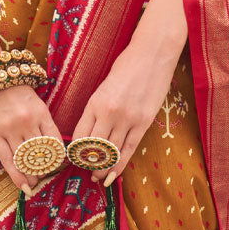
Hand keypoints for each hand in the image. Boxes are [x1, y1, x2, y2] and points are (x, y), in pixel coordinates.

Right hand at [0, 84, 62, 195]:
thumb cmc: (14, 90)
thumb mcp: (34, 101)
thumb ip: (42, 121)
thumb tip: (51, 147)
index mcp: (41, 112)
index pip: (55, 141)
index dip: (58, 157)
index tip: (58, 166)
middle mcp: (26, 122)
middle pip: (40, 153)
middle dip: (44, 169)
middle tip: (44, 176)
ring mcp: (9, 129)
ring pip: (24, 160)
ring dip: (31, 175)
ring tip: (33, 183)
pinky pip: (7, 160)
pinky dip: (16, 176)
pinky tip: (22, 185)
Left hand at [70, 39, 179, 185]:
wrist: (153, 52)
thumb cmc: (126, 67)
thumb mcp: (102, 87)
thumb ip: (95, 110)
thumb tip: (88, 135)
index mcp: (95, 103)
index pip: (79, 137)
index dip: (75, 152)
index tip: (75, 160)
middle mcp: (109, 113)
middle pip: (93, 149)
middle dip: (88, 164)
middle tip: (87, 172)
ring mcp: (127, 119)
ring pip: (111, 153)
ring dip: (104, 168)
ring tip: (99, 177)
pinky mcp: (144, 122)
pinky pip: (129, 150)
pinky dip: (120, 165)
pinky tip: (114, 175)